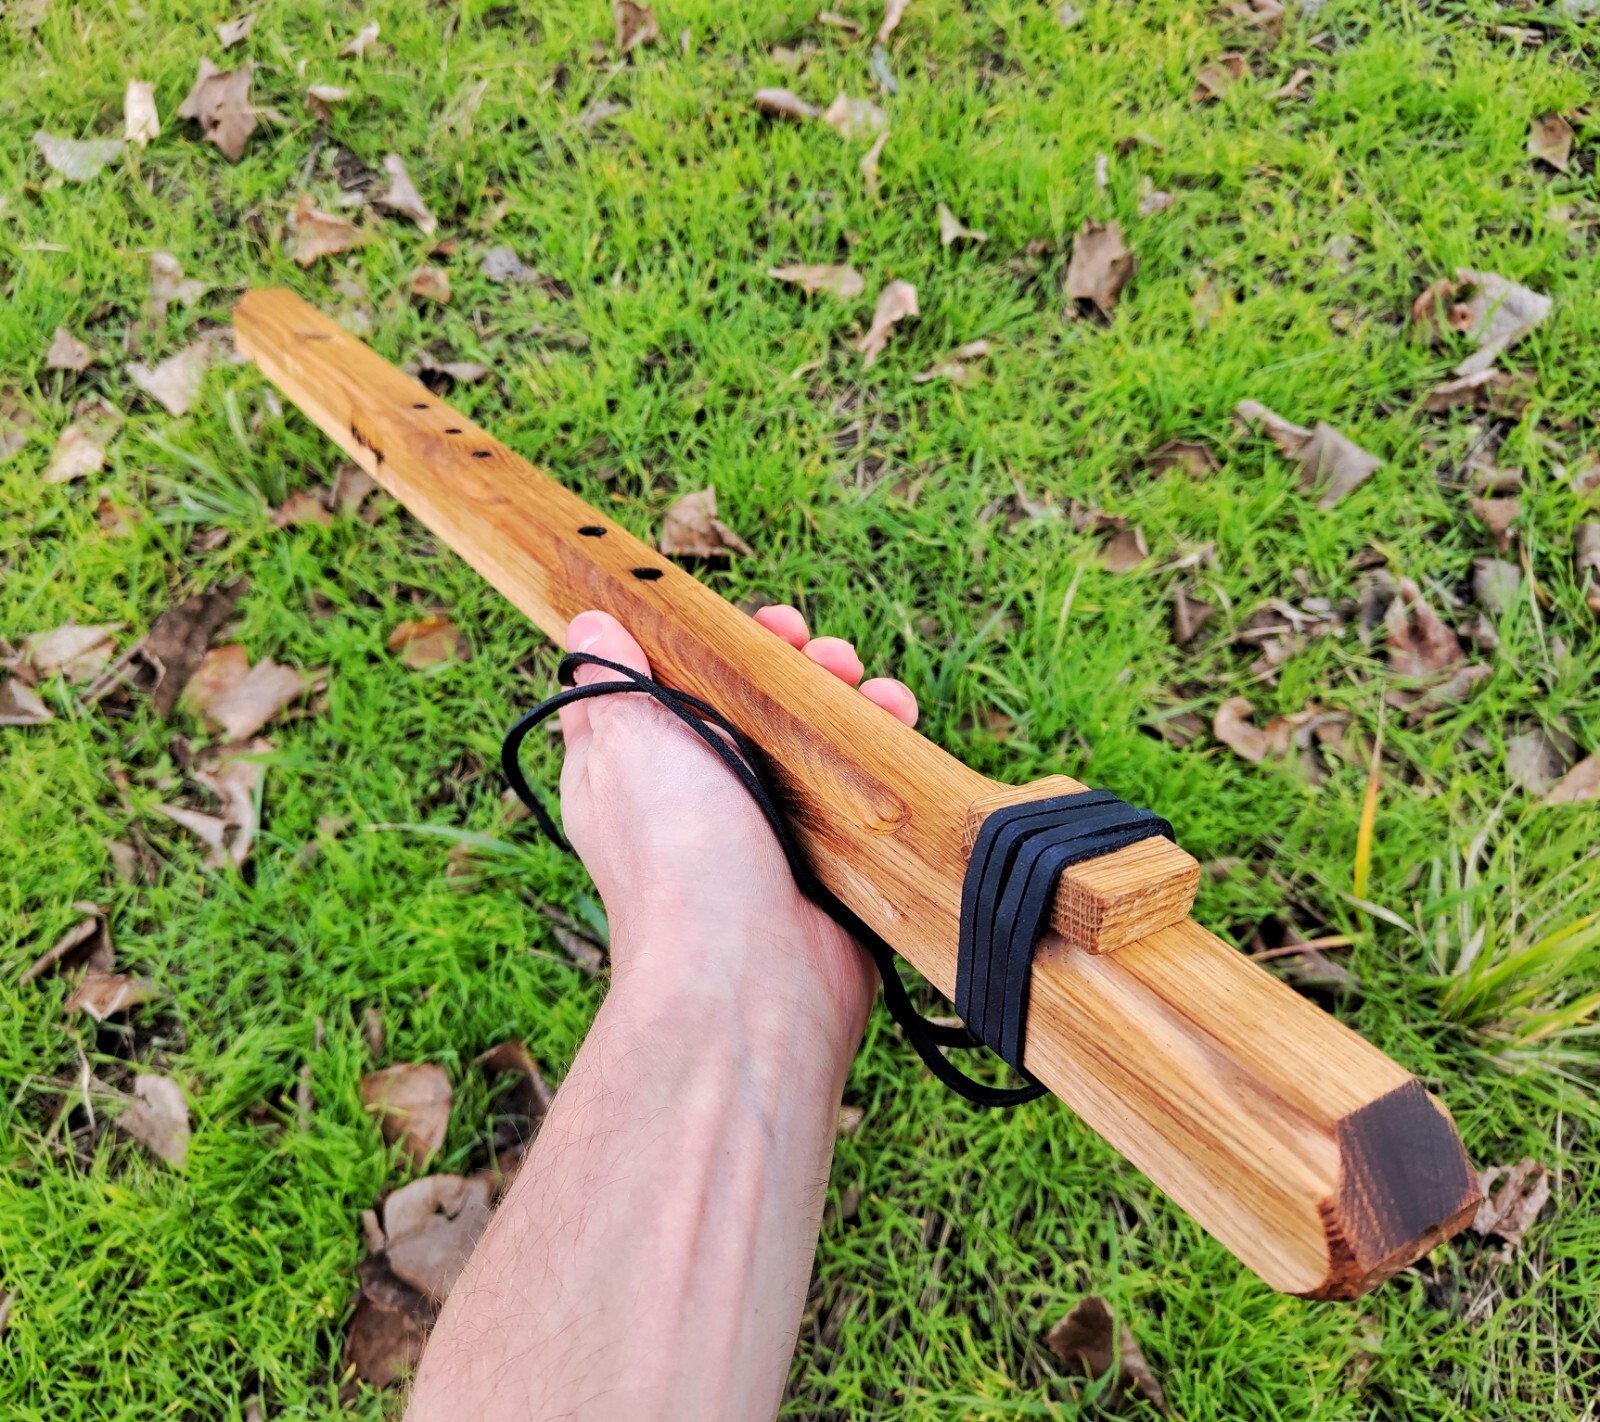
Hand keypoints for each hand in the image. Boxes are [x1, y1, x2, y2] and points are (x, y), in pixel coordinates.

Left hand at [554, 604, 917, 1039]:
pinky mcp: (831, 854)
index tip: (748, 623)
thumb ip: (611, 680)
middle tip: (818, 651)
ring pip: (815, 735)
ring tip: (875, 689)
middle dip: (794, 663)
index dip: (712, 641)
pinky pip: (860, 783)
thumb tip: (590, 623)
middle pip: (755, 700)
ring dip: (848, 696)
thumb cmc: (675, 857)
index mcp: (640, 765)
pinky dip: (882, 743)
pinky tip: (898, 721)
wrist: (748, 973)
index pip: (672, 680)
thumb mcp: (626, 743)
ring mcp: (772, 825)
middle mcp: (704, 793)